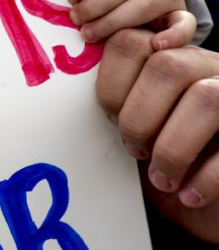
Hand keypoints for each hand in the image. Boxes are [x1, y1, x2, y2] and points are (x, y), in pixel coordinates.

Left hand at [96, 28, 218, 242]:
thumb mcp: (137, 135)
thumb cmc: (166, 167)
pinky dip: (206, 177)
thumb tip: (48, 109)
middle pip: (167, 66)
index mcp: (171, 59)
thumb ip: (116, 109)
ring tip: (163, 179)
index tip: (110, 121)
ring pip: (205, 98)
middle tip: (135, 152)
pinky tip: (191, 194)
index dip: (110, 86)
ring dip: (172, 146)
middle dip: (138, 117)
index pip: (129, 42)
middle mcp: (209, 69)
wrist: (213, 207)